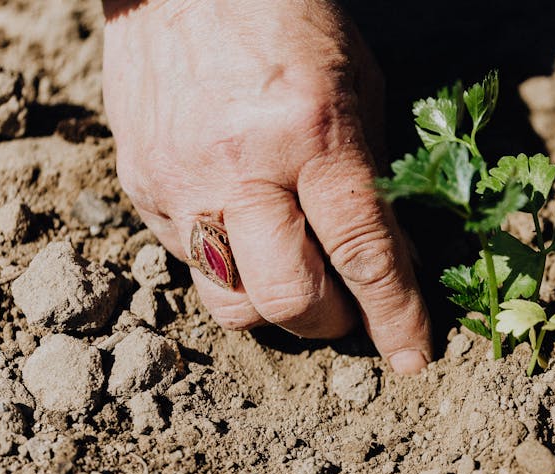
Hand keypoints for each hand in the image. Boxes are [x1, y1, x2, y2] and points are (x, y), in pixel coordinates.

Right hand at [102, 0, 430, 372]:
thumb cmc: (287, 17)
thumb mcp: (358, 85)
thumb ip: (374, 177)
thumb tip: (393, 260)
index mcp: (311, 133)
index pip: (362, 252)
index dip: (394, 316)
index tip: (414, 359)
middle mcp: (239, 167)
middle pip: (289, 300)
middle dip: (332, 324)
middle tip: (351, 311)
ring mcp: (180, 181)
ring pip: (230, 303)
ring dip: (276, 311)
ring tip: (299, 279)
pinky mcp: (140, 187)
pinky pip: (189, 264)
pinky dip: (231, 268)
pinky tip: (249, 232)